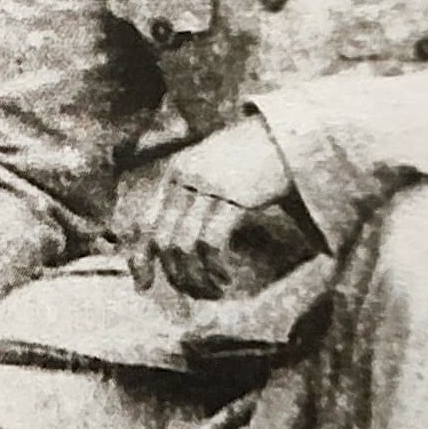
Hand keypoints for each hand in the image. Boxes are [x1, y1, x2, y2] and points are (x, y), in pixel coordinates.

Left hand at [116, 117, 294, 296]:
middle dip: (175, 274)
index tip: (143, 285)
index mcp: (175, 174)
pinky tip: (225, 277)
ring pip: (184, 245)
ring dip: (196, 277)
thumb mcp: (212, 173)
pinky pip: (211, 242)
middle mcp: (184, 177)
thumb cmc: (252, 160)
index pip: (145, 222)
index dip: (140, 257)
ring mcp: (207, 185)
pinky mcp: (232, 195)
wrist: (288, 135)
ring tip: (214, 290)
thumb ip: (192, 199)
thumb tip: (178, 246)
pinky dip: (214, 266)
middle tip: (195, 293)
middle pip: (163, 239)